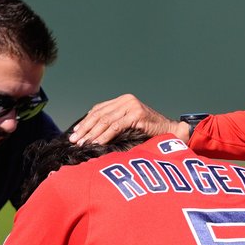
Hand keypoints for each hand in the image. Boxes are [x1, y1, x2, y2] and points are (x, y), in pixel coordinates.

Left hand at [68, 94, 183, 144]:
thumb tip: (92, 135)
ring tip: (83, 143)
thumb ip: (115, 124)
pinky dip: (105, 136)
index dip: (86, 121)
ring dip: (92, 133)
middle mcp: (126, 100)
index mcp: (123, 100)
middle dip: (85, 128)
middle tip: (74, 139)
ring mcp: (132, 106)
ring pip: (106, 120)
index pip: (99, 109)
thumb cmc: (150, 132)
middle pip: (99, 114)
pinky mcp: (137, 115)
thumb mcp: (129, 125)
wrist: (170, 131)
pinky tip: (96, 143)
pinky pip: (116, 126)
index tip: (75, 132)